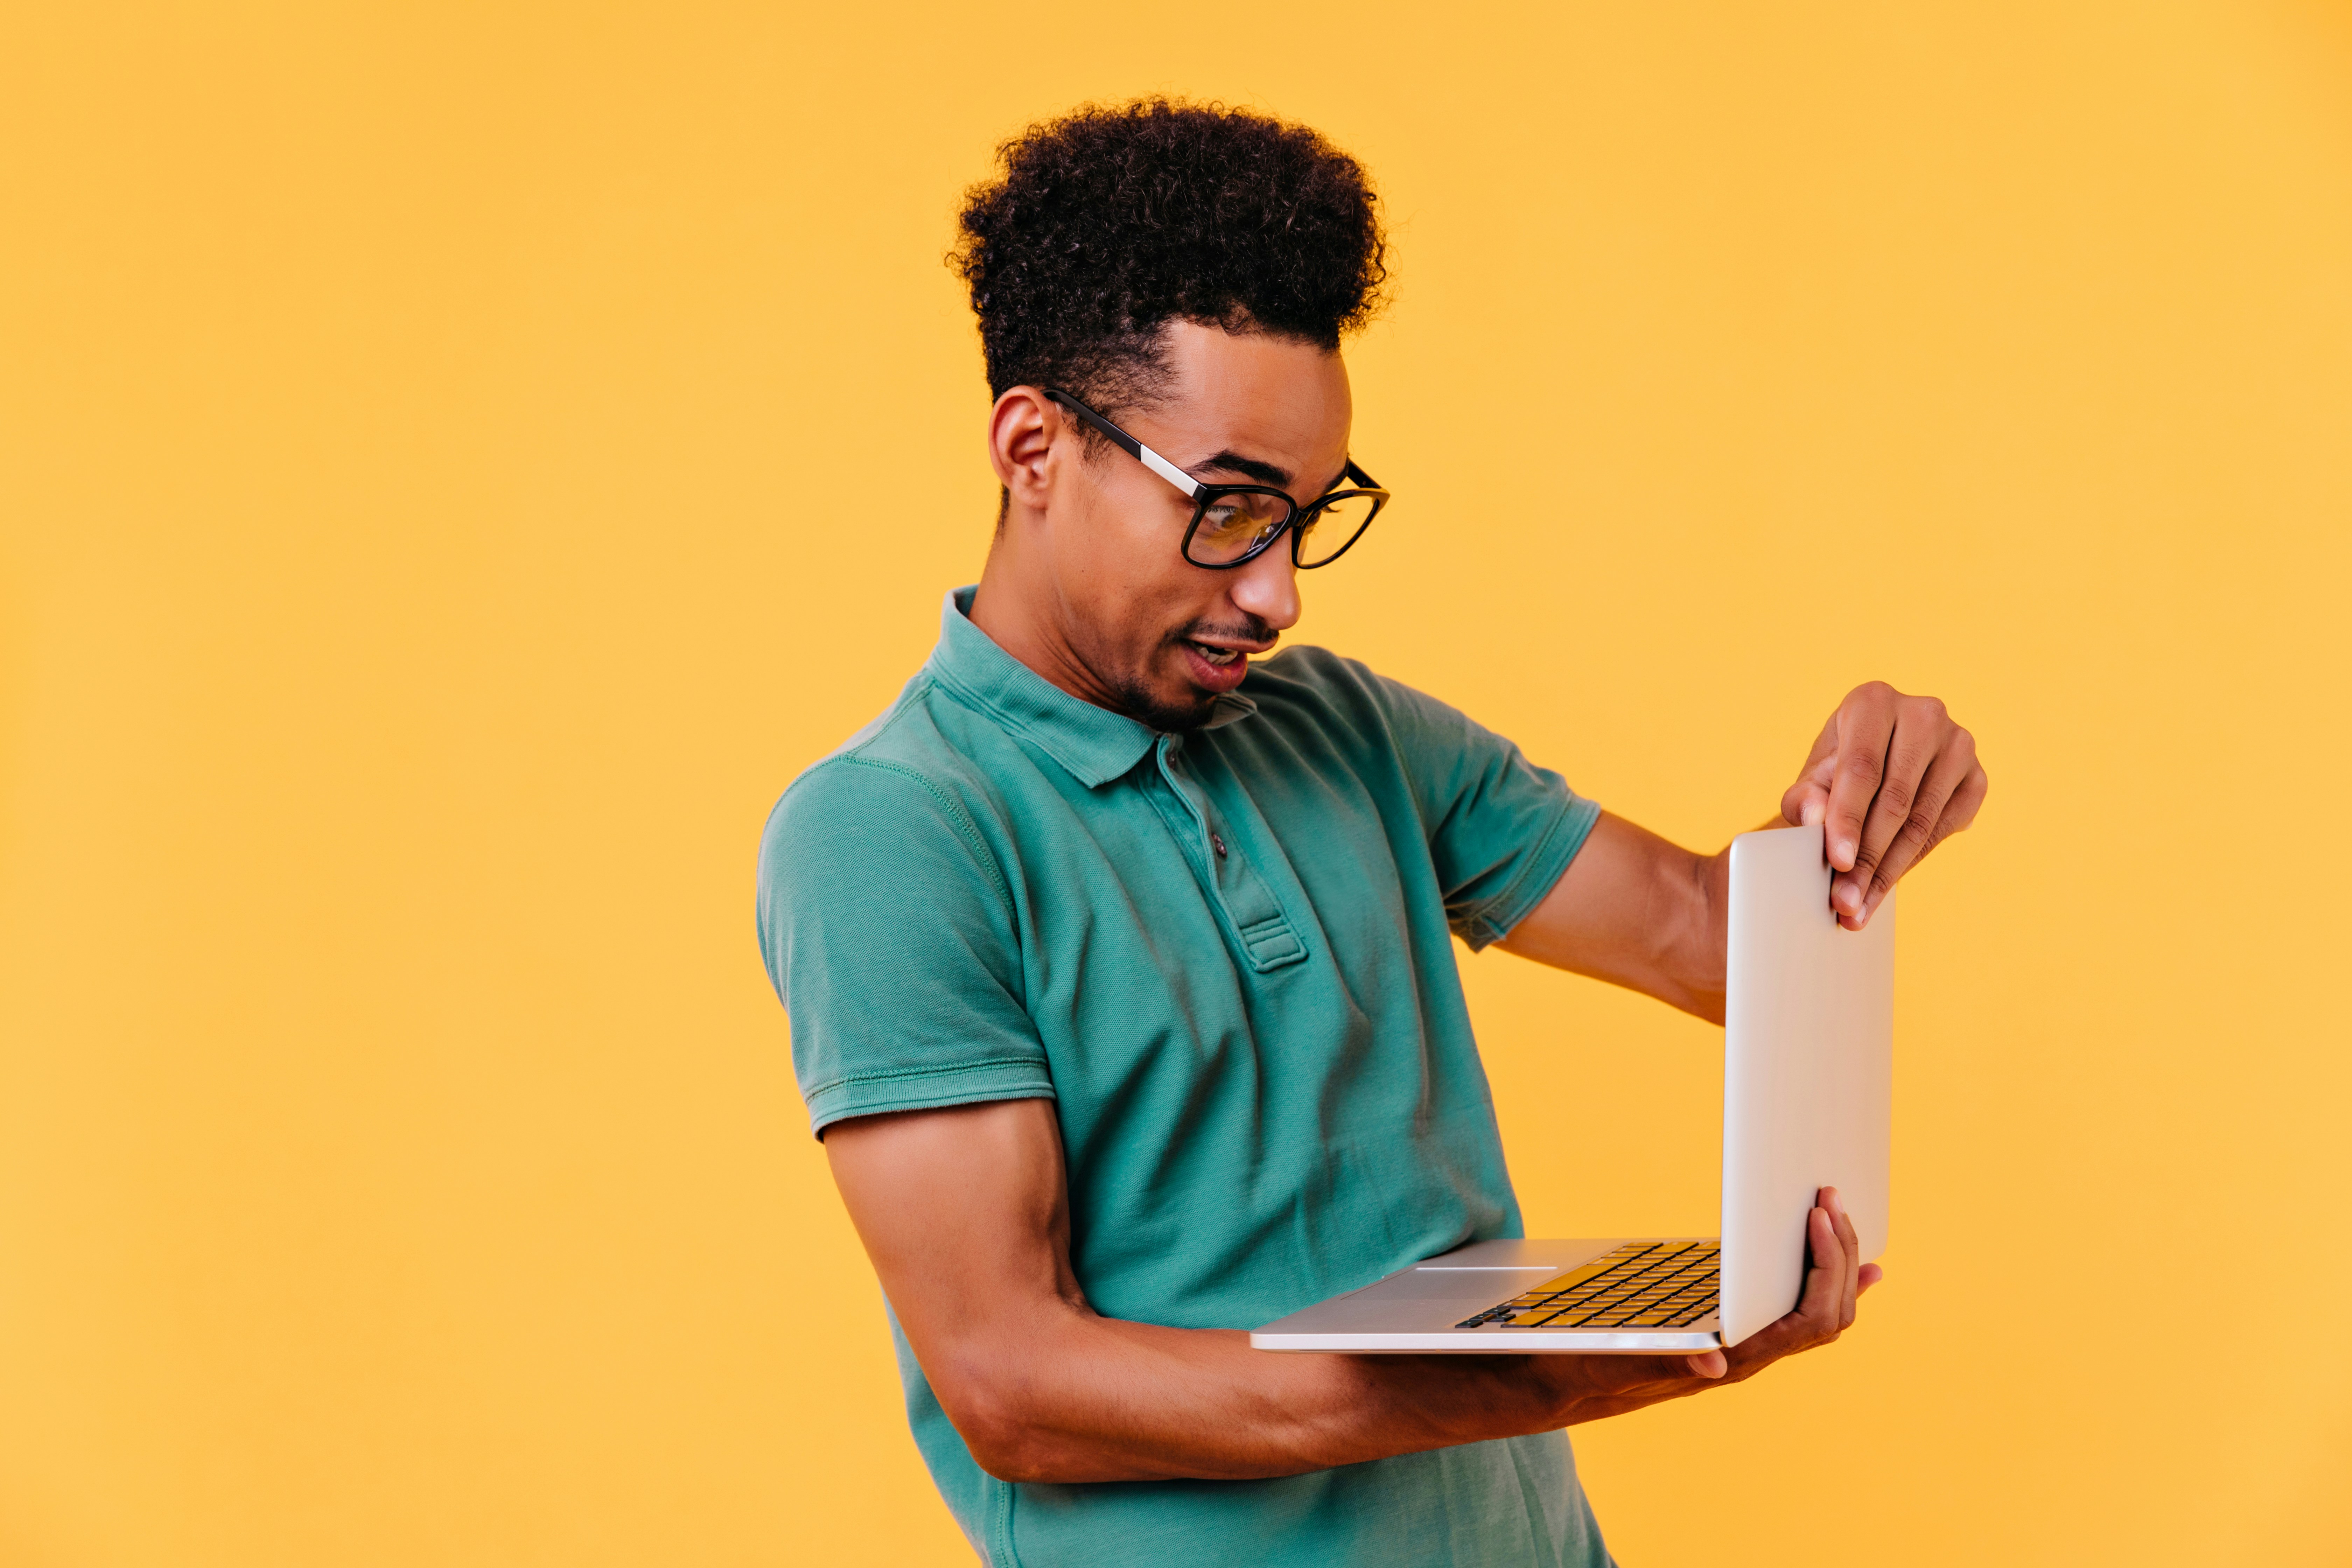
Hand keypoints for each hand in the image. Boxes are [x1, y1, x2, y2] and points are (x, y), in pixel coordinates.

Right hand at [1554, 1186, 1880, 1422]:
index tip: (1816, 1216)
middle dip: (1839, 1256)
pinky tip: (1841, 1269)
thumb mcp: (1613, 1361)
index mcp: (1730, 1365)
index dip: (1823, 1268)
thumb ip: (1663, 1362)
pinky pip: (1797, 1315)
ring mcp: (1745, 1350)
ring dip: (1838, 1266)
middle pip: (1828, 1317)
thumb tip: (1716, 1363)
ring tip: (1843, 1221)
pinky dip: (1826, 1286)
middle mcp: (1748, 1360)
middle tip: (1830, 1199)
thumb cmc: (1585, 1369)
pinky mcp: (1733, 1335)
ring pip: (1820, 1316)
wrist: (1564, 1387)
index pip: (1807, 1323)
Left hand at [1780, 682, 1986, 927]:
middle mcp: (1922, 714)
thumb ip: (1804, 798)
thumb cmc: (1837, 770)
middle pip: (1894, 800)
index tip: (1837, 863)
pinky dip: (1913, 861)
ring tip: (1859, 908)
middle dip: (1867, 859)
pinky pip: (1945, 828)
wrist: (1877, 765)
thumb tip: (1815, 820)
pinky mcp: (1977, 776)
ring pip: (1921, 820)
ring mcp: (1957, 744)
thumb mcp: (1813, 778)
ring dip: (1889, 871)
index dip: (1848, 820)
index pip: (1861, 769)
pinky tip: (1886, 886)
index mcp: (1873, 702)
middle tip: (1844, 902)